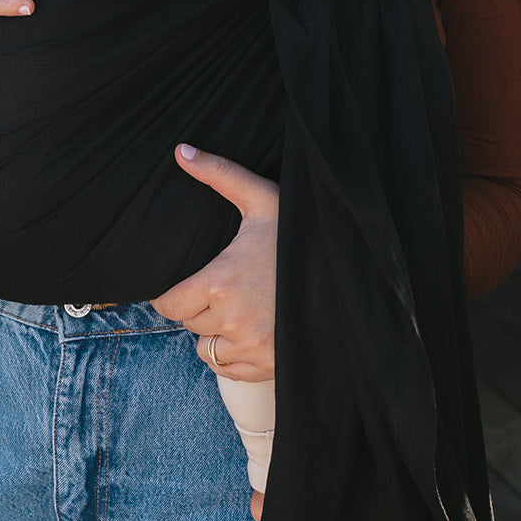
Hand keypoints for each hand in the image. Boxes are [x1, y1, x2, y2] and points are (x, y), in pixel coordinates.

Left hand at [150, 144, 277, 381]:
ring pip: (205, 349)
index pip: (169, 303)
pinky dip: (230, 356)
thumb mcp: (261, 200)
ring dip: (214, 333)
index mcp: (221, 282)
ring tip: (239, 309)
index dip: (176, 292)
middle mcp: (232, 320)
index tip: (193, 283)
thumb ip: (219, 174)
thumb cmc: (299, 234)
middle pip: (189, 323)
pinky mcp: (267, 366)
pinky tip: (249, 331)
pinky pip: (226, 370)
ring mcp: (251, 347)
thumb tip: (180, 150)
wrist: (351, 272)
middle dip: (200, 308)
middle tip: (225, 289)